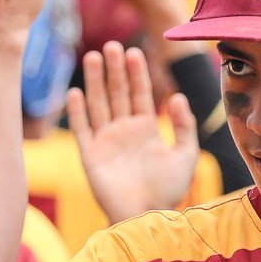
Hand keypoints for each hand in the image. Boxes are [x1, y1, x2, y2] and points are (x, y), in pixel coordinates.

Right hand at [68, 41, 199, 224]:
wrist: (145, 216)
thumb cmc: (167, 191)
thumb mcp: (185, 155)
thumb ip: (184, 126)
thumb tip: (176, 97)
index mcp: (145, 130)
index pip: (139, 94)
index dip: (137, 73)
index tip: (134, 51)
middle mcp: (123, 132)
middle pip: (117, 93)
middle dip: (114, 70)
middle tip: (111, 45)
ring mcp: (105, 142)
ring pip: (98, 104)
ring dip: (94, 81)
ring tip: (92, 57)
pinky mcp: (90, 156)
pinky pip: (82, 129)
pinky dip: (77, 111)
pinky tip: (75, 92)